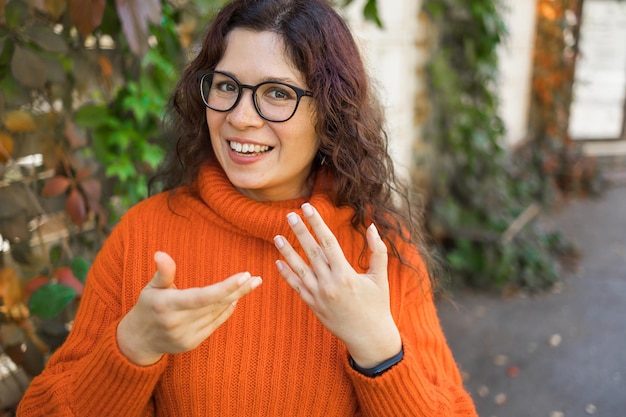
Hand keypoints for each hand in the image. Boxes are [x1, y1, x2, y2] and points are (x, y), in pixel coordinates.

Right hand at [117, 251, 261, 365]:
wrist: (138, 341)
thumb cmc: (148, 307)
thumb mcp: (151, 288)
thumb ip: (163, 272)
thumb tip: (160, 253)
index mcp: (167, 305)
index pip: (202, 297)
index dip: (225, 287)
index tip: (244, 276)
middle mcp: (177, 322)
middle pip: (215, 304)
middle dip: (238, 290)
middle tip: (256, 278)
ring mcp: (185, 336)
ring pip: (217, 313)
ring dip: (236, 298)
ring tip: (250, 284)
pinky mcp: (192, 343)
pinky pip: (215, 324)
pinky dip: (226, 310)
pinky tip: (236, 298)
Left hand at [273, 203, 400, 367]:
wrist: (369, 337)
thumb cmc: (377, 305)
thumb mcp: (380, 277)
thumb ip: (377, 251)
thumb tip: (372, 226)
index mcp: (346, 274)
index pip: (328, 242)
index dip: (317, 224)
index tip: (308, 208)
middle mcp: (329, 283)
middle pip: (311, 251)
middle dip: (300, 231)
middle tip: (290, 214)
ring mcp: (319, 295)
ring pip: (299, 268)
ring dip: (287, 251)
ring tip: (277, 236)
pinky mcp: (313, 305)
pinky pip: (297, 287)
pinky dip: (287, 275)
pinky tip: (278, 262)